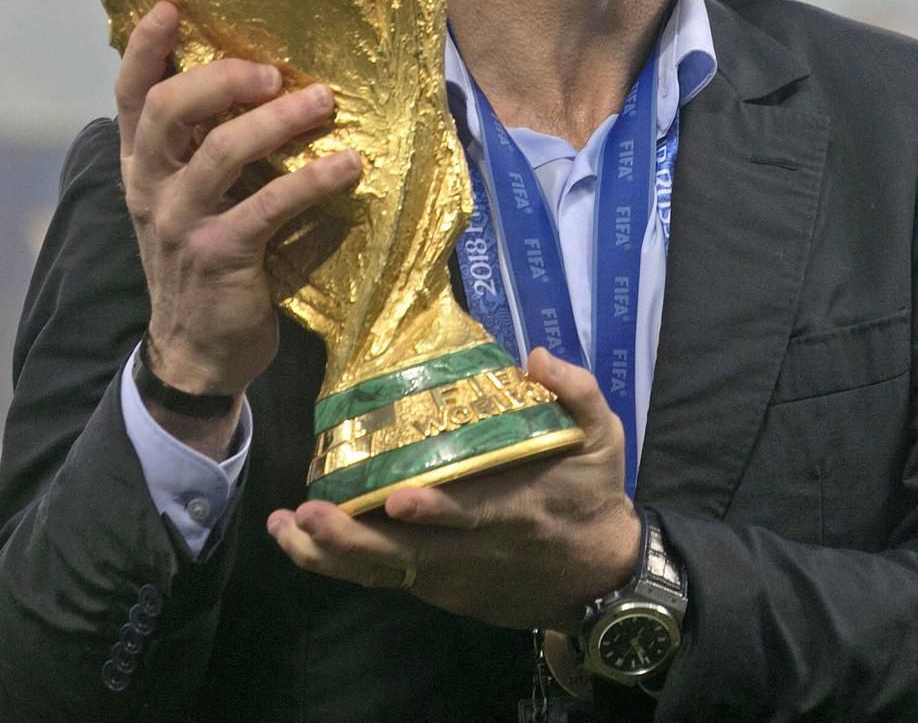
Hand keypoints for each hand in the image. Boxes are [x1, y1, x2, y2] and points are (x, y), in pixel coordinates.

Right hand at [117, 2, 360, 404]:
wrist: (199, 351)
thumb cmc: (207, 258)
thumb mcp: (192, 199)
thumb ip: (208, 148)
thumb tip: (266, 84)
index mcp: (143, 166)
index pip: (131, 95)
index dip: (145, 48)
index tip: (171, 5)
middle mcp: (152, 187)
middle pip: (168, 109)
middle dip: (220, 78)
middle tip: (272, 70)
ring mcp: (181, 222)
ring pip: (220, 151)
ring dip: (278, 121)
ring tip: (324, 102)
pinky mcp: (220, 256)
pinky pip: (269, 206)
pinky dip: (313, 180)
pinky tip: (350, 166)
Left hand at [266, 347, 641, 631]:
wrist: (598, 576)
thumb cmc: (593, 496)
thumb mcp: (604, 439)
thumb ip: (578, 393)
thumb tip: (536, 356)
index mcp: (513, 510)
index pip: (468, 514)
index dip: (433, 511)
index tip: (395, 497)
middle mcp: (472, 549)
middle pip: (406, 555)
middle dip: (353, 539)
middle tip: (307, 515)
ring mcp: (450, 575)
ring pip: (383, 572)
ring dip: (331, 554)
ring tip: (285, 528)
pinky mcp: (437, 588)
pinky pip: (383, 580)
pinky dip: (340, 565)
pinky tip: (301, 542)